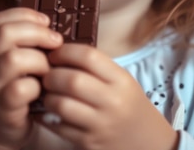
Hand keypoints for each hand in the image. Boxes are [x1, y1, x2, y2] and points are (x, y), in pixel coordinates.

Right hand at [0, 8, 63, 149]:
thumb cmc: (13, 91)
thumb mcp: (14, 64)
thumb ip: (26, 46)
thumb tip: (56, 30)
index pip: (0, 20)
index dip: (26, 15)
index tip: (47, 22)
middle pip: (4, 33)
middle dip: (37, 33)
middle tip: (56, 42)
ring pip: (13, 59)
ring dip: (39, 61)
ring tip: (50, 69)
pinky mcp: (1, 106)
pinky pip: (20, 89)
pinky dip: (37, 87)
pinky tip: (43, 91)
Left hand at [40, 44, 178, 149]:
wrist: (147, 143)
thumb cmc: (126, 104)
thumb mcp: (120, 81)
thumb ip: (94, 67)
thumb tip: (56, 52)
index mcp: (121, 80)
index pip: (88, 56)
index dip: (64, 52)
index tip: (54, 55)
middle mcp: (114, 102)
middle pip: (72, 81)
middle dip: (51, 76)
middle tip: (46, 76)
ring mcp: (102, 125)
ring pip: (62, 105)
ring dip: (48, 98)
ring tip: (48, 95)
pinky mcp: (90, 143)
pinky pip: (59, 127)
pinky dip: (47, 118)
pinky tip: (48, 113)